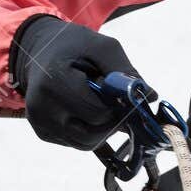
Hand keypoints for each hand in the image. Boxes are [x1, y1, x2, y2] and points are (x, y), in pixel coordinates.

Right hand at [9, 15, 146, 149]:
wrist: (39, 50)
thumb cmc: (74, 46)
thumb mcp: (102, 47)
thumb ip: (126, 72)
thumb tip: (150, 97)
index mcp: (54, 82)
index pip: (98, 113)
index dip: (118, 108)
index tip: (127, 98)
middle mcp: (41, 108)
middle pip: (92, 133)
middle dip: (112, 121)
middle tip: (119, 103)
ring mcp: (40, 123)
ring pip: (85, 143)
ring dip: (103, 129)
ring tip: (103, 104)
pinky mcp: (42, 132)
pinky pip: (75, 142)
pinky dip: (89, 131)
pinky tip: (86, 109)